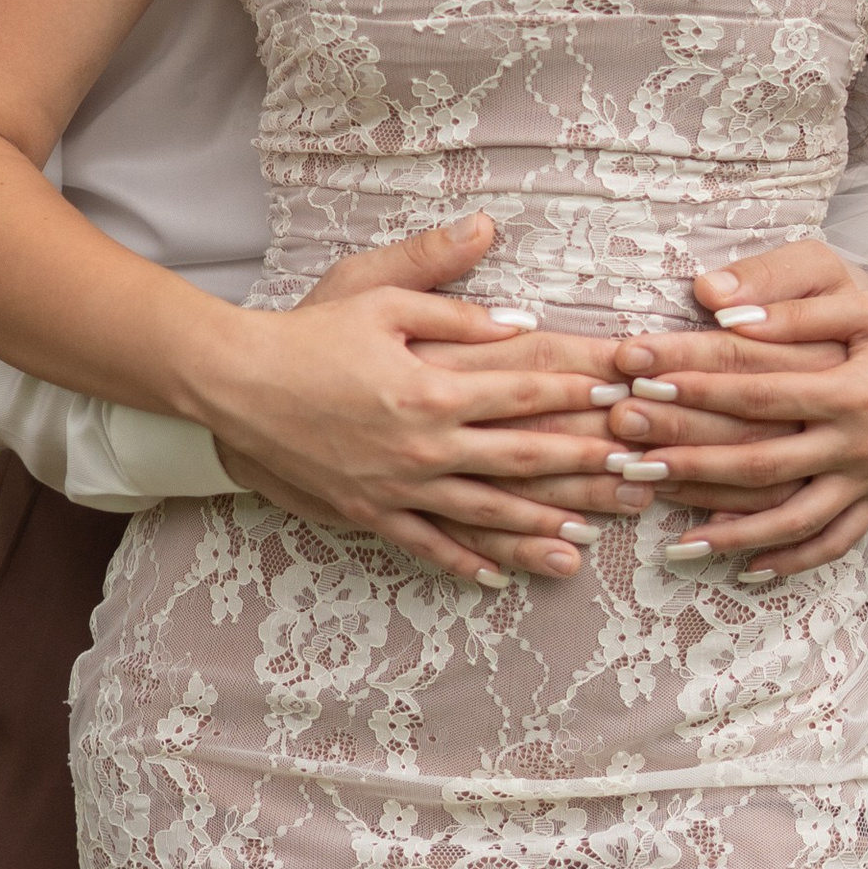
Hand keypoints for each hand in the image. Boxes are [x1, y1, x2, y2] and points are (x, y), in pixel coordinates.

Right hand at [205, 214, 628, 587]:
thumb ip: (449, 299)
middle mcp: (423, 444)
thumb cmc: (308, 331)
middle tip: (631, 471)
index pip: (522, 390)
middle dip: (582, 463)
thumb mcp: (377, 295)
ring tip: (589, 533)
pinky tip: (500, 574)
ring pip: (484, 512)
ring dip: (540, 523)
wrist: (236, 384)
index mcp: (431, 387)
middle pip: (519, 458)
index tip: (621, 393)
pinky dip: (465, 561)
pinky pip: (426, 544)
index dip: (577, 391)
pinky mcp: (368, 512)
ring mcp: (397, 486)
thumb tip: (518, 315)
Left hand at [590, 234, 867, 579]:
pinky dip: (792, 560)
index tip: (639, 381)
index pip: (759, 392)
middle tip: (627, 464)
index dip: (696, 387)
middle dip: (690, 464)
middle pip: (762, 463)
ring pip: (794, 519)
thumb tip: (722, 308)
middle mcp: (860, 444)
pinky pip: (835, 542)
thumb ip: (794, 305)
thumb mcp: (863, 301)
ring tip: (674, 542)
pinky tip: (747, 570)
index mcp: (853, 389)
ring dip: (733, 533)